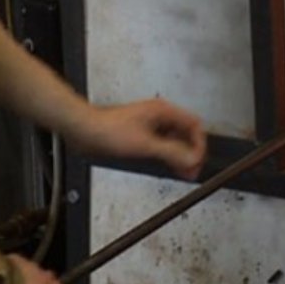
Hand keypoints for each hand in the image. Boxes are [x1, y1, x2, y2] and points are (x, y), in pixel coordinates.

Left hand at [73, 98, 206, 179]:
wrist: (86, 131)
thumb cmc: (109, 131)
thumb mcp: (146, 145)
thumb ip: (172, 153)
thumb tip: (192, 159)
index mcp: (163, 111)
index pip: (194, 124)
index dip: (199, 144)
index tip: (198, 161)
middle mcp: (159, 115)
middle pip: (186, 132)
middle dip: (191, 151)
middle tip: (193, 170)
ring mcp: (151, 123)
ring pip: (175, 139)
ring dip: (180, 155)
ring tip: (183, 172)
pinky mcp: (142, 133)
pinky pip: (163, 143)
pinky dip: (168, 155)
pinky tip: (168, 166)